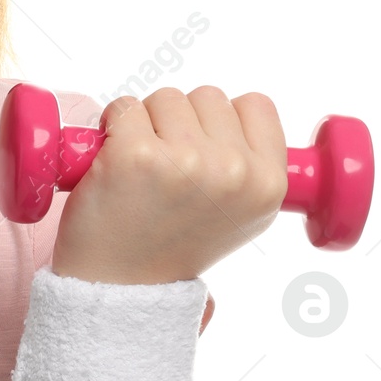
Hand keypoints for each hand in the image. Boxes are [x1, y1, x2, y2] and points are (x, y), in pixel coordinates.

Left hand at [51, 86, 287, 285]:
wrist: (120, 284)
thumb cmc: (173, 245)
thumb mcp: (240, 215)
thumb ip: (250, 166)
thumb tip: (239, 114)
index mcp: (268, 184)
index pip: (255, 105)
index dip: (222, 120)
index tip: (202, 146)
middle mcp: (233, 170)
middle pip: (207, 96)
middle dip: (181, 122)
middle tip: (166, 170)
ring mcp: (185, 159)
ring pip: (165, 97)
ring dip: (147, 122)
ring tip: (141, 170)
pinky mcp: (134, 153)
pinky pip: (123, 106)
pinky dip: (112, 125)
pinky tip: (114, 162)